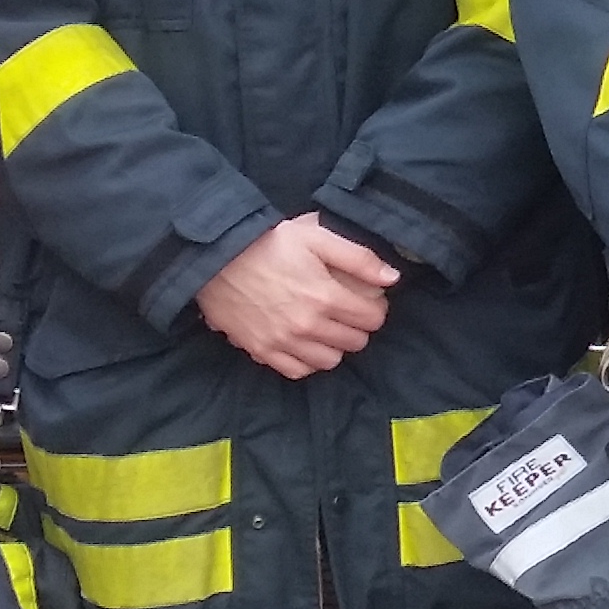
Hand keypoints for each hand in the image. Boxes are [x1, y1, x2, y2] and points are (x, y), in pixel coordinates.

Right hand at [197, 214, 398, 377]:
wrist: (216, 257)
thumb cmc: (268, 243)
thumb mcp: (316, 237)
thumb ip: (358, 258)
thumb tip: (392, 278)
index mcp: (325, 297)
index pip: (372, 319)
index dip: (375, 309)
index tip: (367, 300)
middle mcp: (307, 326)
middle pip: (355, 342)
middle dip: (357, 327)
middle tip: (347, 312)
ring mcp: (283, 342)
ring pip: (330, 361)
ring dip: (335, 346)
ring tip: (327, 328)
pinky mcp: (261, 351)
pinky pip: (297, 371)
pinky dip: (306, 361)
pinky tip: (305, 344)